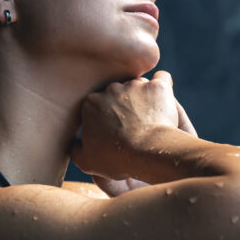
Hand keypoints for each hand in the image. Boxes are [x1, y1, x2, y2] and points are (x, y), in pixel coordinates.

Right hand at [70, 71, 195, 184]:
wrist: (146, 153)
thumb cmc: (116, 158)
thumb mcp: (86, 160)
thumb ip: (75, 148)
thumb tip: (76, 142)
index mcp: (90, 103)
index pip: (99, 104)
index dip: (108, 116)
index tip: (116, 129)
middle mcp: (110, 88)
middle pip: (118, 92)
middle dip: (125, 103)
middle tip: (134, 123)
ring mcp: (135, 85)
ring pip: (139, 84)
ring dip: (143, 96)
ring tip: (151, 116)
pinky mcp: (157, 86)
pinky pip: (162, 79)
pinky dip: (163, 87)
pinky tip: (163, 100)